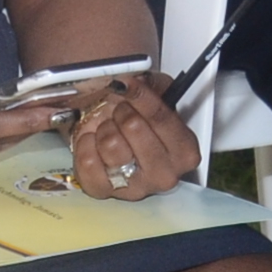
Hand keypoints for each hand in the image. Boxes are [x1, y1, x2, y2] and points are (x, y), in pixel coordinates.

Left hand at [69, 72, 196, 199]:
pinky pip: (88, 162)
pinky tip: (94, 143)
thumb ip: (152, 86)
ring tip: (109, 130)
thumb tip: (133, 79)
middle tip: (121, 112)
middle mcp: (165, 174)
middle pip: (134, 128)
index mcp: (185, 151)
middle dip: (123, 112)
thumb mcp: (158, 99)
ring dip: (105, 130)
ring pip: (111, 144)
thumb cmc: (143, 126)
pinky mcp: (105, 192)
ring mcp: (135, 187)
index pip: (162, 117)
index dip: (141, 95)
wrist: (122, 148)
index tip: (128, 83)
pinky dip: (86, 146)